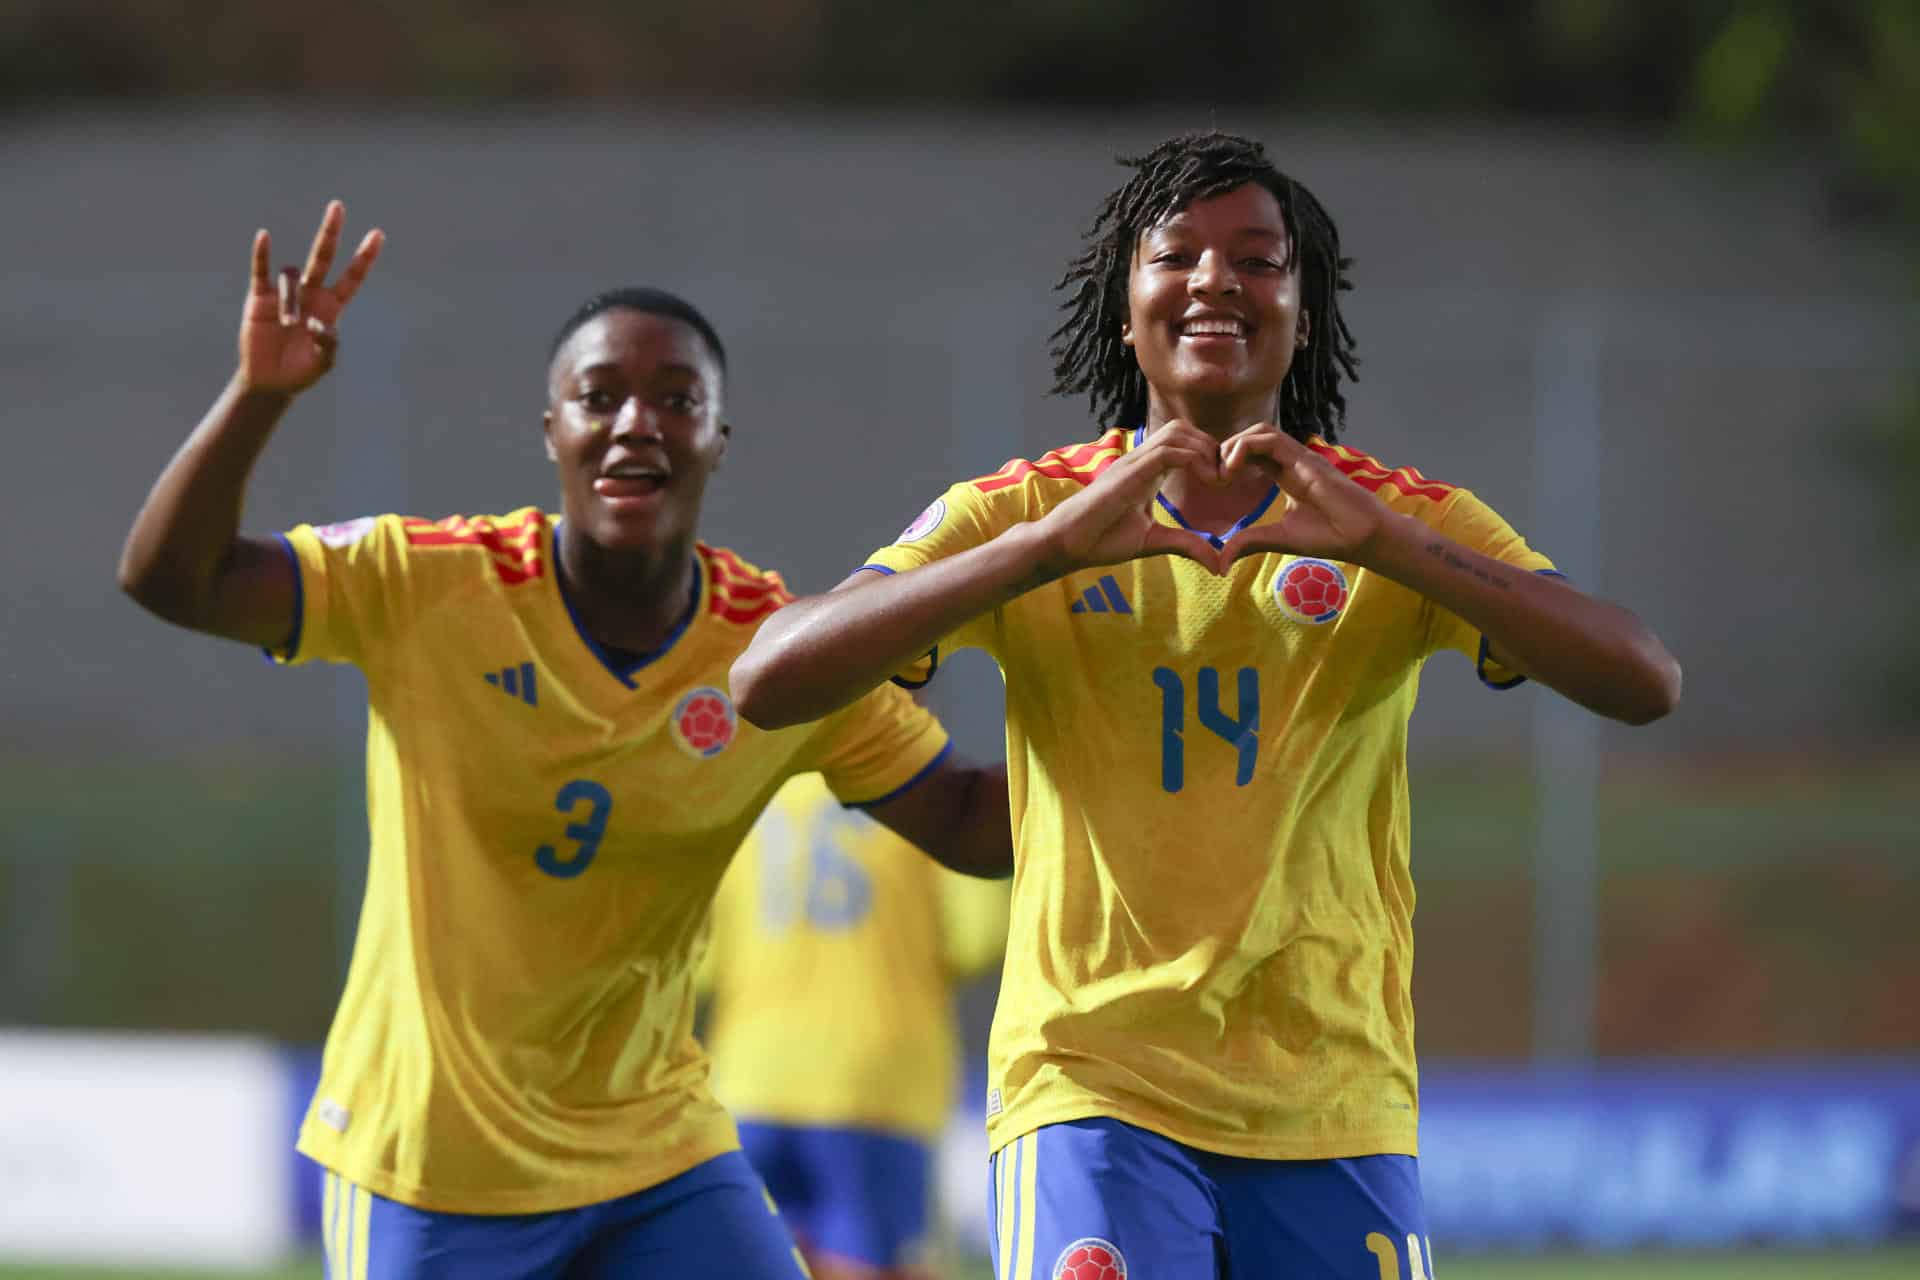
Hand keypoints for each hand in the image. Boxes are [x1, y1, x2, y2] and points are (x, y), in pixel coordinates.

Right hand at [237, 201, 383, 394]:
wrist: (270, 381)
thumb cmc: (302, 372)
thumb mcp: (323, 363)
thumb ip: (327, 344)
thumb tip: (317, 324)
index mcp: (332, 306)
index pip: (352, 276)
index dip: (364, 257)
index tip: (378, 234)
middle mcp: (311, 292)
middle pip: (323, 255)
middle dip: (330, 232)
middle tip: (337, 206)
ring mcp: (286, 292)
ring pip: (292, 277)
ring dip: (290, 300)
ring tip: (287, 324)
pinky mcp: (260, 296)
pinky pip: (261, 270)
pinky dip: (262, 254)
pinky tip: (264, 237)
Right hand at [1032, 420, 1228, 576]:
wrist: (1066, 543)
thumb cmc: (1101, 539)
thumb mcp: (1154, 541)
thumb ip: (1186, 544)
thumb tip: (1219, 564)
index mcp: (1146, 471)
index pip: (1182, 443)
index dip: (1208, 455)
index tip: (1224, 482)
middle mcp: (1141, 460)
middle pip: (1183, 429)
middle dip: (1211, 446)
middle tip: (1225, 478)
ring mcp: (1134, 462)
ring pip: (1178, 432)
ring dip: (1205, 449)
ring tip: (1217, 479)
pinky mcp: (1130, 472)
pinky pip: (1168, 451)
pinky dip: (1194, 460)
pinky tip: (1207, 482)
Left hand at [1217, 423, 1390, 566]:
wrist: (1362, 536)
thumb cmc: (1329, 536)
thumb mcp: (1279, 538)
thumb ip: (1250, 542)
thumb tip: (1221, 563)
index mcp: (1283, 474)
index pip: (1249, 453)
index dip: (1226, 461)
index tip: (1214, 484)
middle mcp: (1290, 460)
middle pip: (1251, 436)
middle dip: (1225, 450)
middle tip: (1214, 478)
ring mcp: (1299, 456)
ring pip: (1259, 431)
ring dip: (1233, 445)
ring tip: (1223, 474)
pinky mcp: (1306, 458)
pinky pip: (1270, 438)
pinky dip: (1244, 447)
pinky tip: (1233, 470)